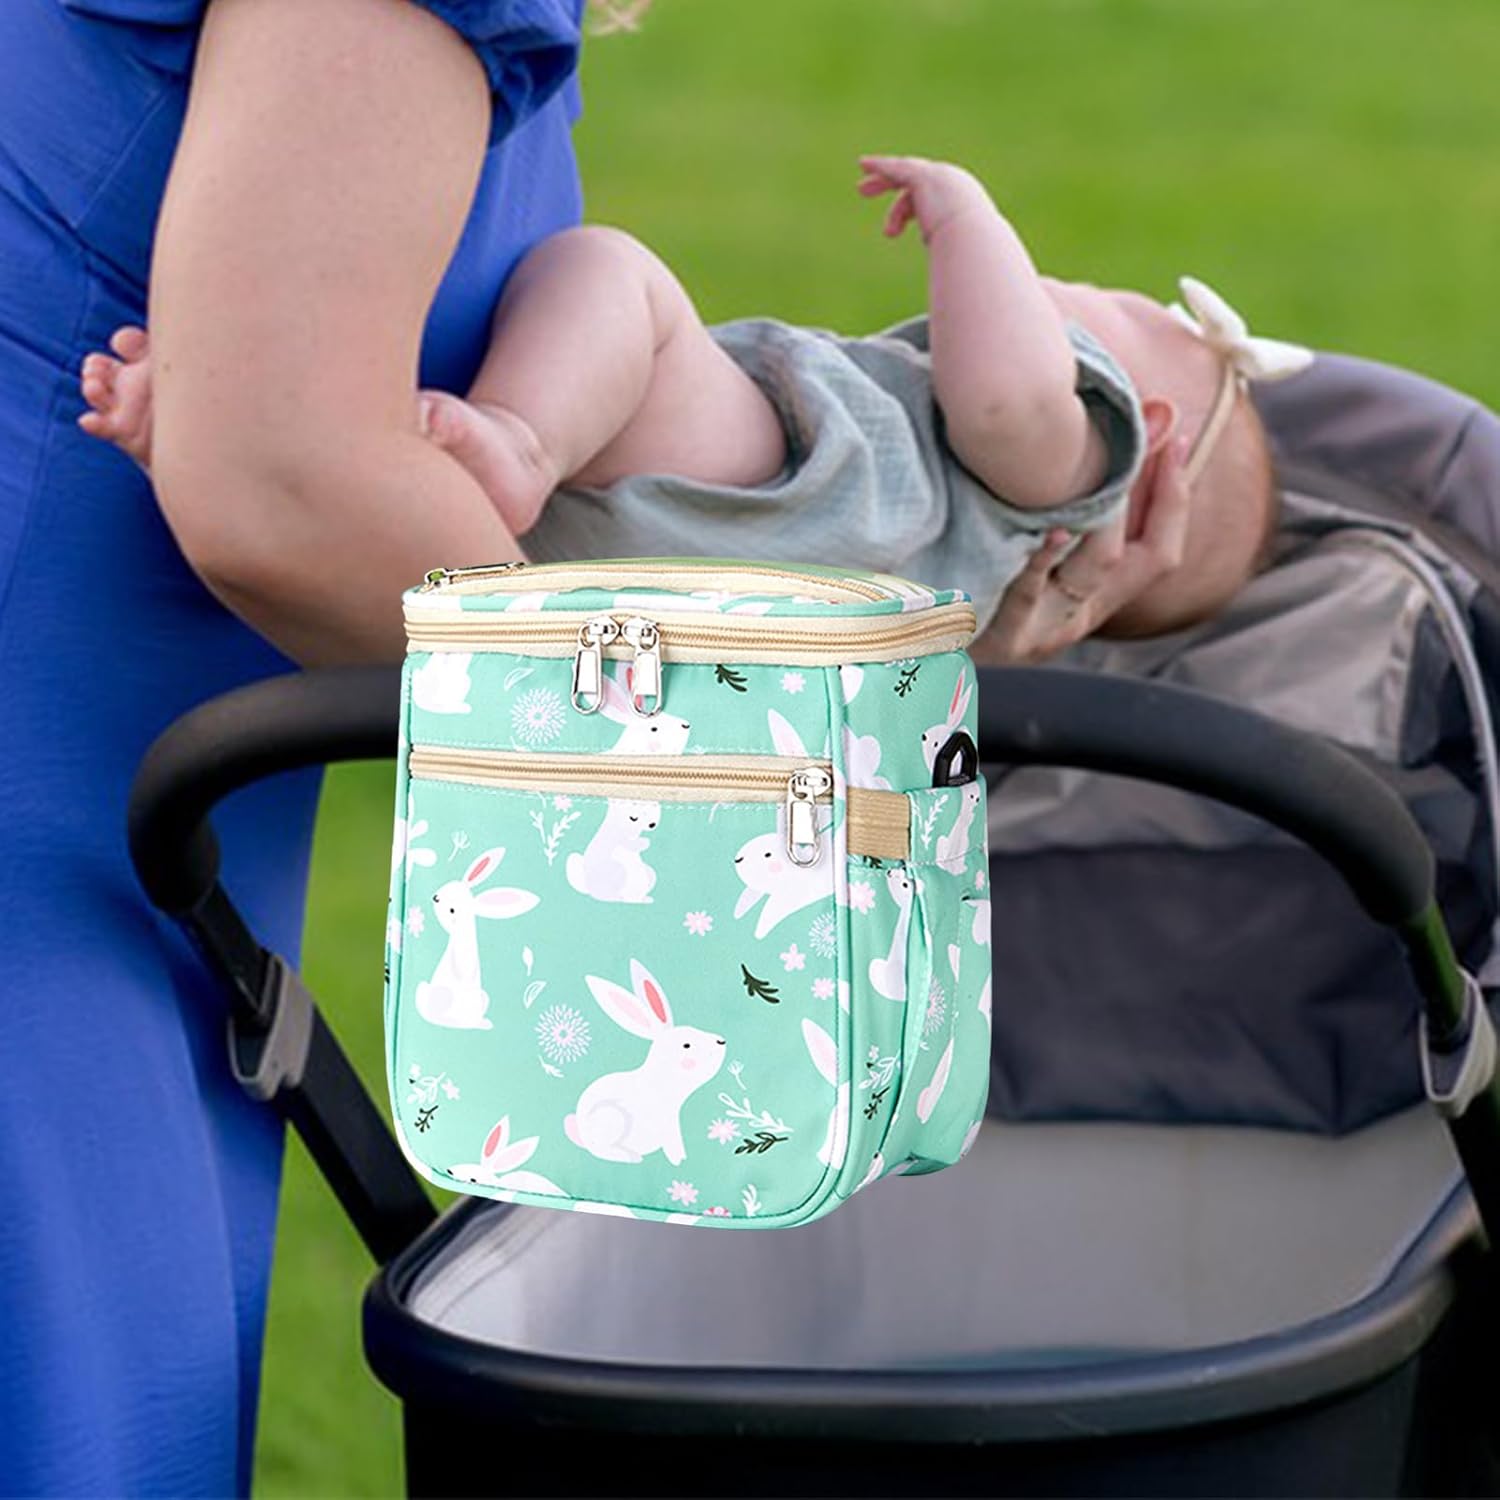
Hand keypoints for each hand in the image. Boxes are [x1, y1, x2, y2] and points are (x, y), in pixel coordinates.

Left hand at [856, 155, 992, 242]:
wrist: (973, 239)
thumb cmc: (970, 255)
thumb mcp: (958, 255)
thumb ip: (950, 254)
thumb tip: (947, 267)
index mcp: (962, 199)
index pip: (931, 199)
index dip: (909, 210)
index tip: (893, 230)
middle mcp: (952, 182)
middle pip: (917, 181)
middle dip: (894, 185)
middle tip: (871, 193)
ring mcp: (939, 177)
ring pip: (905, 172)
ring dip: (882, 180)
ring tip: (862, 190)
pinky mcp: (923, 178)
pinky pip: (898, 168)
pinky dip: (881, 165)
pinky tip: (864, 164)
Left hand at [969, 435, 1192, 663]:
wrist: (912, 657)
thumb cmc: (971, 588)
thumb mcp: (1027, 545)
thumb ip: (1079, 496)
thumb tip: (1147, 417)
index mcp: (1091, 600)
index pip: (1159, 551)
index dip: (1174, 498)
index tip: (1179, 440)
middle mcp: (1076, 618)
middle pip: (1140, 557)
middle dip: (1155, 492)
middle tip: (1155, 438)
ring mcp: (1042, 632)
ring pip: (1094, 568)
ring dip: (1103, 516)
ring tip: (1112, 468)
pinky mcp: (1002, 640)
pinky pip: (1028, 591)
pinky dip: (1042, 558)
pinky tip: (1050, 528)